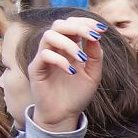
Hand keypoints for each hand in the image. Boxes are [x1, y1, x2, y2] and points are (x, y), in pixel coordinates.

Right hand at [27, 17, 108, 131]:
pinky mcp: (35, 69)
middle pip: (58, 25)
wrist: (64, 114)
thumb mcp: (93, 75)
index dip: (85, 23)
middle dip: (77, 27)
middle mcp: (54, 49)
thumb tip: (97, 37)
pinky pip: (44, 55)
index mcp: (68, 48)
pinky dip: (59, 60)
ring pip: (49, 36)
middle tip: (93, 36)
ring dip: (69, 44)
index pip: (72, 26)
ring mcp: (43, 58)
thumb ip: (95, 56)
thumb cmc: (77, 94)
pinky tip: (71, 71)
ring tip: (82, 58)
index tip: (101, 29)